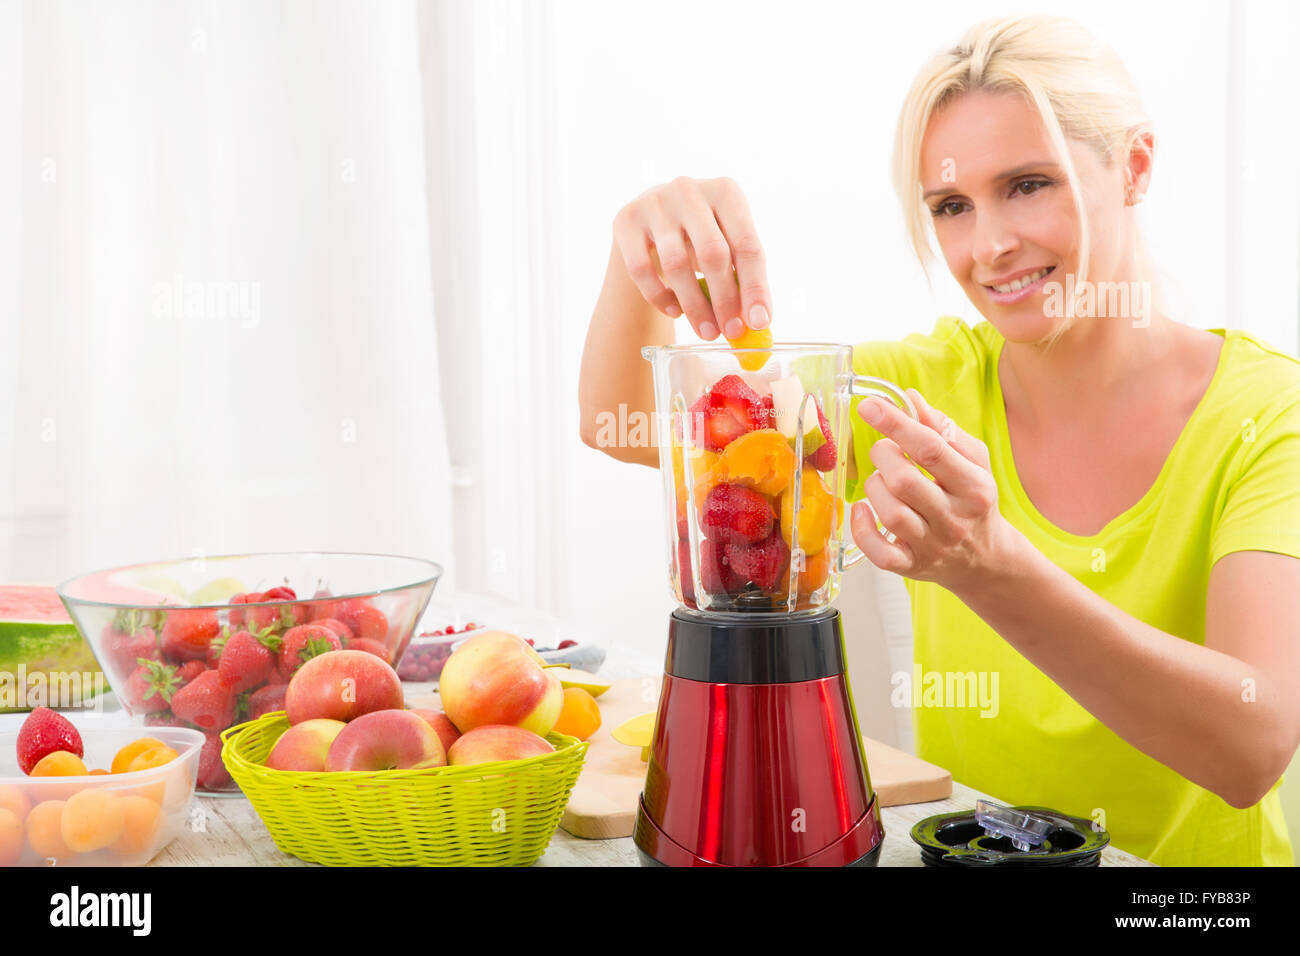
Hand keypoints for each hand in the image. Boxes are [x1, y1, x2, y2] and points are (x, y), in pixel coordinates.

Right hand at [612, 176, 770, 340]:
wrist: (652, 223)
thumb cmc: (700, 238)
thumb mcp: (727, 245)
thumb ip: (743, 277)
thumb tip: (758, 322)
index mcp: (726, 192)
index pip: (747, 244)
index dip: (755, 287)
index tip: (759, 323)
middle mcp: (690, 189)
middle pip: (713, 253)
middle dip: (725, 299)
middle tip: (731, 332)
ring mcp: (655, 202)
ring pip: (677, 264)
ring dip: (694, 306)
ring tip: (707, 331)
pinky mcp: (626, 221)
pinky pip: (642, 270)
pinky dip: (660, 297)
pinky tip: (675, 312)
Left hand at [850, 388, 1014, 590]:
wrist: (985, 560)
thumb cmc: (973, 502)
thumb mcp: (973, 462)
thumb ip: (942, 429)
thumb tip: (909, 398)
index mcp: (974, 487)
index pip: (931, 449)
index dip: (896, 424)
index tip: (869, 406)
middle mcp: (954, 518)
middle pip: (904, 482)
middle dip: (883, 456)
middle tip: (885, 451)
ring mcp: (933, 546)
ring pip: (890, 513)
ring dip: (874, 488)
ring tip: (882, 481)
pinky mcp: (912, 567)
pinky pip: (880, 554)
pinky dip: (863, 530)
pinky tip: (863, 511)